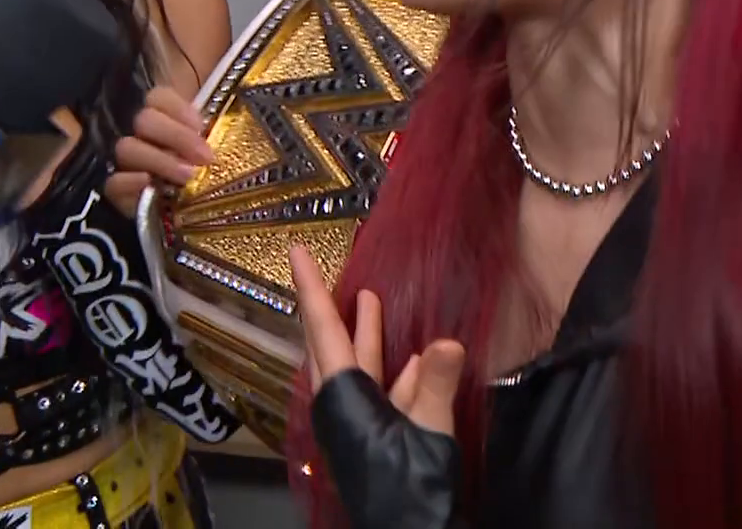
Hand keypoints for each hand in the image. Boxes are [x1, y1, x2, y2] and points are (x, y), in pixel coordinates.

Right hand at [107, 86, 213, 216]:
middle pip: (145, 120)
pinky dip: (130, 181)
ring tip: (187, 176)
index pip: (158, 97)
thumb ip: (200, 133)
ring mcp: (121, 160)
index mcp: (158, 114)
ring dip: (161, 161)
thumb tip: (206, 134)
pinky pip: (113, 182)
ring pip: (128, 148)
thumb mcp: (202, 147)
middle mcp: (134, 132)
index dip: (180, 110)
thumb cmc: (194, 170)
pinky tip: (148, 182)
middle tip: (204, 158)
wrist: (180, 213)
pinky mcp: (115, 190)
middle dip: (177, 137)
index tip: (201, 128)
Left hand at [293, 245, 465, 528]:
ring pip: (356, 367)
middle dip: (325, 307)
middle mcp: (344, 405)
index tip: (296, 254)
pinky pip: (383, 392)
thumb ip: (434, 386)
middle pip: (329, 345)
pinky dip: (396, 371)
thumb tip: (446, 343)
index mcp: (344, 398)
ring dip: (363, 334)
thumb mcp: (428, 433)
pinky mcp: (379, 435)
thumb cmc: (411, 487)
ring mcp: (360, 421)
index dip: (310, 291)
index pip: (324, 332)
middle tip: (316, 269)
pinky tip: (415, 355)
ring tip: (368, 298)